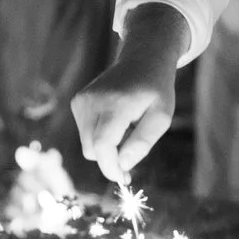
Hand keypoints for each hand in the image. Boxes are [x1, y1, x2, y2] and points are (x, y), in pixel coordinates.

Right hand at [71, 5, 184, 182]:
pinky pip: (86, 134)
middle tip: (134, 148)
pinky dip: (101, 135)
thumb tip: (121, 165)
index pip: (102, 145)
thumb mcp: (162, 117)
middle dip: (112, 158)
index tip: (124, 179)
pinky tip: (115, 119)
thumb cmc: (156, 90)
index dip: (110, 168)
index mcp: (117, 104)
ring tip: (126, 126)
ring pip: (88, 145)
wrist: (142, 59)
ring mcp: (82, 100)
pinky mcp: (77, 102)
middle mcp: (93, 101)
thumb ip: (142, 142)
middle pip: (93, 150)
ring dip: (107, 146)